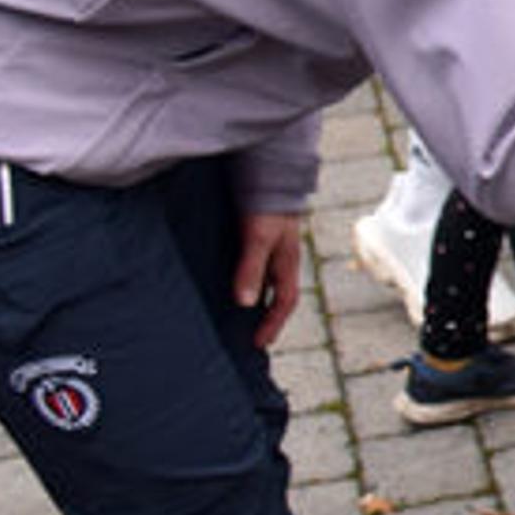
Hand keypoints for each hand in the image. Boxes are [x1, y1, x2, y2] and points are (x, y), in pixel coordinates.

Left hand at [234, 212, 305, 348]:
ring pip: (265, 281)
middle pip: (277, 295)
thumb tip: (244, 304)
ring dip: (256, 300)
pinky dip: (245, 280)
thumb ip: (251, 269)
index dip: (272, 324)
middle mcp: (280, 257)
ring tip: (236, 316)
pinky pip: (252, 266)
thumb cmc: (268, 204)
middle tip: (249, 337)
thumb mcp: (258, 238)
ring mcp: (270, 247)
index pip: (285, 302)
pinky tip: (227, 282)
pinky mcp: (255, 236)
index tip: (258, 344)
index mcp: (288, 261)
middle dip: (267, 318)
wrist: (270, 169)